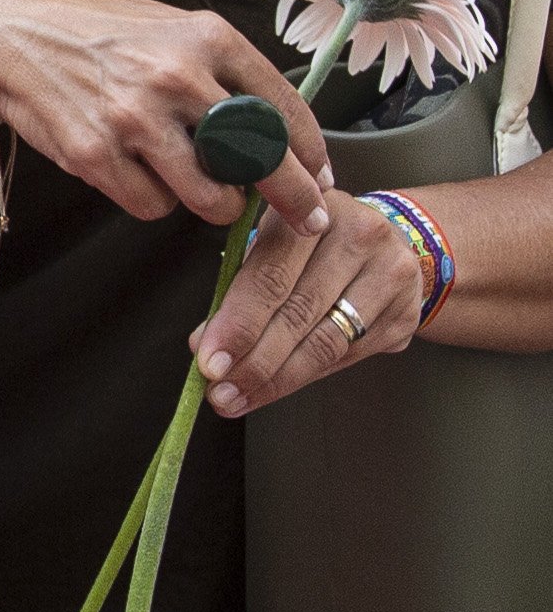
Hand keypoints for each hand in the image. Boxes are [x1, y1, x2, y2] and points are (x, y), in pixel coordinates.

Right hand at [0, 0, 329, 228]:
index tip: (321, 181)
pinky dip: (155, 202)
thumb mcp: (174, 28)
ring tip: (203, 191)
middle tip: (304, 219)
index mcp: (209, 39)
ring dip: (215, 205)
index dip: (311, 157)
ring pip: (208, 197)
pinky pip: (151, 206)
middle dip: (289, 200)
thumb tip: (282, 129)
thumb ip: (227, 71)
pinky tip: (142, 176)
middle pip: (259, 162)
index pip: (285, 112)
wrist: (9, 38)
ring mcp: (133, 118)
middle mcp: (177, 77)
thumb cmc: (101, 35)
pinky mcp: (94, 154)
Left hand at [194, 183, 436, 416]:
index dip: (238, 324)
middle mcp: (361, 237)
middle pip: (299, 313)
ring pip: (326, 341)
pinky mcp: (406, 312)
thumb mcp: (274, 246)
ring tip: (239, 399)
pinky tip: (275, 389)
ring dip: (277, 379)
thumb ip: (240, 289)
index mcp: (314, 213)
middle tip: (220, 392)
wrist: (391, 243)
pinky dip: (305, 377)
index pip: (271, 277)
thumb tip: (204, 343)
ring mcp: (392, 275)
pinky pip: (348, 355)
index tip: (209, 362)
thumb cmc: (315, 246)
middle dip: (253, 362)